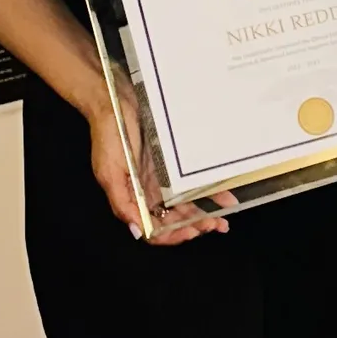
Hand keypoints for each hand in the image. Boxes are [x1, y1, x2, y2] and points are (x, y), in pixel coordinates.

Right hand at [87, 79, 228, 243]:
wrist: (116, 101)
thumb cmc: (109, 137)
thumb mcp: (109, 173)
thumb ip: (122, 203)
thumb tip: (136, 231)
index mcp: (133, 199)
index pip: (153, 229)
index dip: (171, 236)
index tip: (190, 233)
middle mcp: (150, 193)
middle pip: (174, 221)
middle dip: (193, 227)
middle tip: (214, 226)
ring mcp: (164, 180)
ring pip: (187, 206)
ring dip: (204, 216)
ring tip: (222, 222)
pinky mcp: (176, 165)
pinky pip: (196, 183)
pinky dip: (211, 193)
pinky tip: (227, 199)